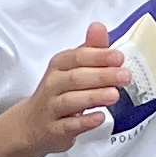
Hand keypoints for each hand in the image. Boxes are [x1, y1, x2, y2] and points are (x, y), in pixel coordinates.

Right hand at [35, 29, 129, 150]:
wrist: (31, 124)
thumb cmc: (58, 92)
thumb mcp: (72, 68)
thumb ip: (90, 49)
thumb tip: (99, 27)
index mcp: (59, 66)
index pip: (77, 57)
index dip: (99, 56)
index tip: (118, 57)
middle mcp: (53, 85)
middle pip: (76, 77)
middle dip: (102, 76)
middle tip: (124, 76)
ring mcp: (52, 108)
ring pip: (71, 100)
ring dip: (94, 96)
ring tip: (114, 94)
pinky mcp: (54, 129)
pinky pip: (68, 125)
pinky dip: (84, 121)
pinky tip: (100, 117)